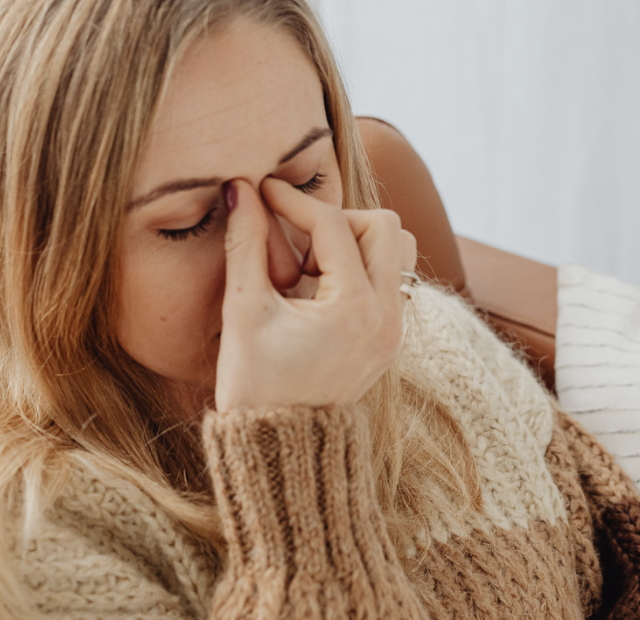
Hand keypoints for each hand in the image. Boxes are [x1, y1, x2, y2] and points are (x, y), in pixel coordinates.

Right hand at [213, 177, 417, 411]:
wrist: (281, 450)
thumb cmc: (255, 385)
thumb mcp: (244, 311)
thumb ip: (245, 243)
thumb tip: (240, 190)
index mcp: (354, 308)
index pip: (332, 224)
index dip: (292, 201)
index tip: (261, 193)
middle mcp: (387, 316)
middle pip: (384, 226)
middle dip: (337, 221)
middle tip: (296, 246)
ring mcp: (395, 329)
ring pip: (399, 250)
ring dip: (358, 242)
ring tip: (313, 268)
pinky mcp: (391, 338)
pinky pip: (393, 280)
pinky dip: (363, 269)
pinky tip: (321, 289)